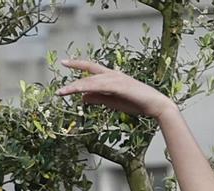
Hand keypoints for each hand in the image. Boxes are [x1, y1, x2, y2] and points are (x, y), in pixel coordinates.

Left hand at [56, 59, 171, 118]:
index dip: (78, 64)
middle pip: (88, 74)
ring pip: (92, 81)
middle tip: (58, 90)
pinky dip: (89, 87)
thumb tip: (82, 97)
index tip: (64, 62)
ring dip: (76, 86)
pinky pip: (100, 86)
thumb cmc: (135, 103)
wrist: (155, 105)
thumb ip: (97, 98)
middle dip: (73, 80)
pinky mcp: (120, 85)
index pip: (91, 68)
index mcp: (111, 76)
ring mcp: (116, 79)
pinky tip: (79, 91)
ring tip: (63, 92)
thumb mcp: (112, 102)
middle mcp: (112, 74)